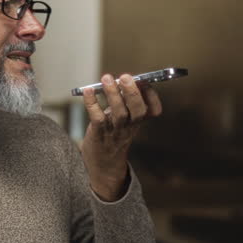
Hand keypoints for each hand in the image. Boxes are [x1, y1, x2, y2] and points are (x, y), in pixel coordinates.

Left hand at [81, 73, 162, 200]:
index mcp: (138, 121)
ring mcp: (115, 132)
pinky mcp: (99, 135)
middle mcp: (130, 127)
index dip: (152, 96)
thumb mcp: (124, 120)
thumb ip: (124, 102)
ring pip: (119, 114)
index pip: (153, 111)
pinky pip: (97, 118)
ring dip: (113, 95)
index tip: (146, 82)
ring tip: (107, 78)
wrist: (103, 165)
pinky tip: (88, 91)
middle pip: (137, 111)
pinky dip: (92, 103)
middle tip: (126, 77)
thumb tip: (120, 80)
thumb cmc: (112, 135)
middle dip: (133, 93)